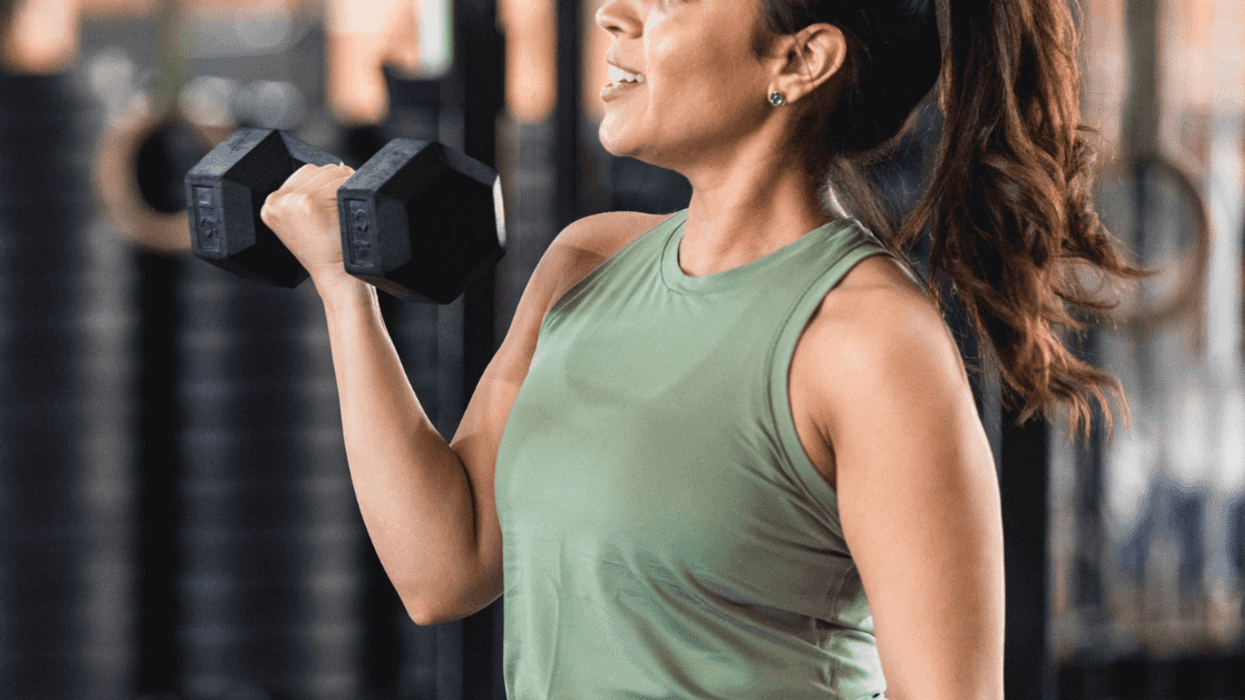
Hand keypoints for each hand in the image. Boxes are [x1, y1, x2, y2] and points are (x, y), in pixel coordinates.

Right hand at [260, 162, 357, 293]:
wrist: (337, 277)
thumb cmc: (326, 252)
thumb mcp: (301, 224)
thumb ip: (301, 197)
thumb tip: (327, 169)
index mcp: (270, 204)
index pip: (306, 172)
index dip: (326, 185)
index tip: (332, 207)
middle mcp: (276, 200)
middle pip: (320, 169)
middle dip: (336, 184)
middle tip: (340, 213)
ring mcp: (293, 200)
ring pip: (333, 171)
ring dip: (347, 187)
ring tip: (344, 214)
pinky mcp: (309, 202)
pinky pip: (343, 180)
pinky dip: (354, 192)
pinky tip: (349, 214)